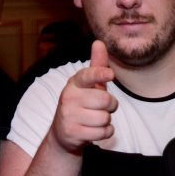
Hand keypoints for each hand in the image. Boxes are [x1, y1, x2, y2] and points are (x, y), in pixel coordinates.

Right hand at [51, 40, 117, 154]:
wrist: (63, 133)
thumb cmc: (81, 105)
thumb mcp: (88, 86)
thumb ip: (96, 66)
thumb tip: (99, 42)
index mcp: (75, 83)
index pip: (87, 76)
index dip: (100, 74)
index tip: (110, 74)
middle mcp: (69, 97)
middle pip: (105, 100)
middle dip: (111, 106)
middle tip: (103, 107)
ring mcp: (69, 115)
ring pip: (105, 118)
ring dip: (106, 120)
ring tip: (95, 119)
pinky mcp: (73, 132)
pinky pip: (103, 132)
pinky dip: (105, 132)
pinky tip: (95, 130)